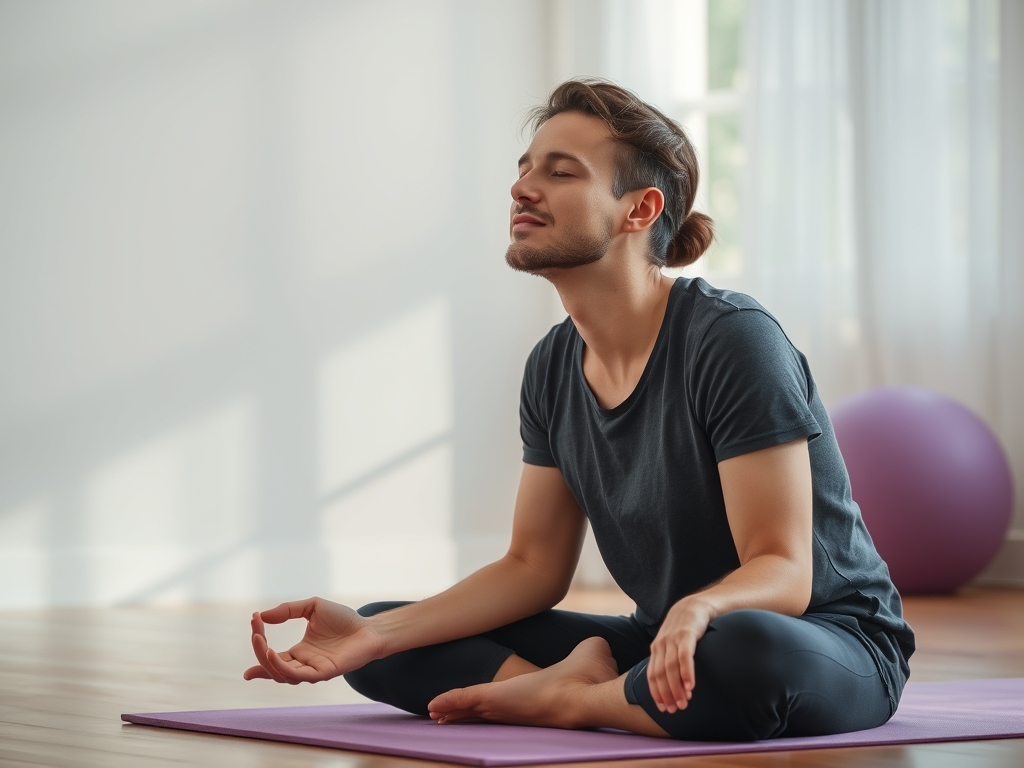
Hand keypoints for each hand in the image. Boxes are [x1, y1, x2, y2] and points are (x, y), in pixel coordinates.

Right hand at [243, 597, 383, 683]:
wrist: (369, 627)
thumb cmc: (344, 619)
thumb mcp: (312, 607)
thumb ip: (288, 610)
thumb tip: (262, 615)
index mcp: (299, 652)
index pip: (271, 654)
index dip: (259, 642)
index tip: (254, 621)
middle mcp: (303, 664)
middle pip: (272, 667)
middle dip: (259, 651)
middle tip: (255, 633)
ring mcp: (313, 670)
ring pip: (282, 675)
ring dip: (267, 661)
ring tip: (260, 641)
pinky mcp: (324, 672)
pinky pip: (299, 676)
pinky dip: (282, 667)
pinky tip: (274, 653)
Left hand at [646, 596, 713, 712]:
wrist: (694, 605)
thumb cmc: (683, 629)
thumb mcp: (672, 645)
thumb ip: (669, 661)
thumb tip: (670, 686)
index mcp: (656, 649)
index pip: (652, 676)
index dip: (656, 694)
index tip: (663, 710)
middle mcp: (661, 644)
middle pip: (660, 674)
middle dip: (667, 695)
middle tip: (675, 711)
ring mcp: (673, 639)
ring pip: (671, 668)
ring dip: (677, 688)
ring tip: (685, 703)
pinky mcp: (686, 634)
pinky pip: (685, 656)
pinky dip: (687, 672)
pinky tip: (691, 686)